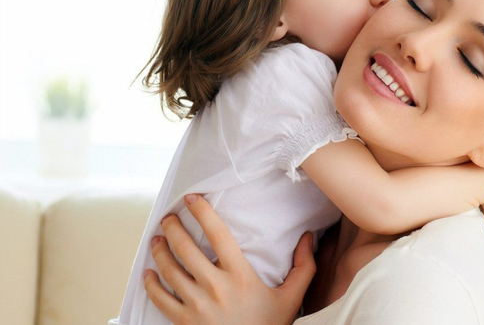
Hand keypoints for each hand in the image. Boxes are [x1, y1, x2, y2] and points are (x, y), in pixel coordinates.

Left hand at [143, 194, 315, 324]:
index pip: (218, 235)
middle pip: (186, 248)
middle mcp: (215, 288)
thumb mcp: (292, 298)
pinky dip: (150, 283)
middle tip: (169, 218)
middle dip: (173, 228)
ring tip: (157, 239)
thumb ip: (303, 267)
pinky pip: (159, 298)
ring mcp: (196, 305)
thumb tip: (308, 237)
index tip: (192, 199)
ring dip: (159, 250)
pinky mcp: (183, 322)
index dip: (203, 213)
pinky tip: (148, 273)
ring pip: (169, 270)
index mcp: (241, 277)